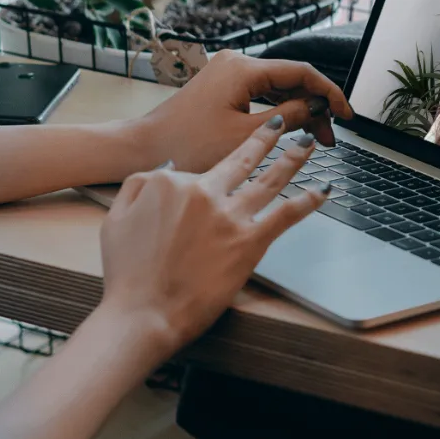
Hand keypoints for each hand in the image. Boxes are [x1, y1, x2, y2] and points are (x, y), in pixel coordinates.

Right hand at [99, 116, 326, 359]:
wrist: (142, 314)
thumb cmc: (127, 274)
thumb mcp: (116, 218)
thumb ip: (139, 185)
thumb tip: (169, 169)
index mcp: (173, 182)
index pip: (200, 170)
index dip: (206, 179)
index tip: (215, 179)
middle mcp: (205, 192)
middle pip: (243, 158)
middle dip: (267, 137)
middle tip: (282, 123)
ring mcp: (230, 216)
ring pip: (270, 178)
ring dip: (293, 158)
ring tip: (308, 144)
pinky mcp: (249, 242)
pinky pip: (285, 214)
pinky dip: (307, 201)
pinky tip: (323, 191)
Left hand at [130, 50, 352, 173]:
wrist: (143, 149)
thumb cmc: (187, 145)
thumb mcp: (245, 136)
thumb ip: (288, 119)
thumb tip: (317, 109)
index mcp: (243, 68)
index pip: (301, 72)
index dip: (328, 92)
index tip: (346, 114)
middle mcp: (237, 63)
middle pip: (291, 79)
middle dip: (314, 107)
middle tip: (330, 138)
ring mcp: (228, 74)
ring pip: (277, 87)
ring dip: (298, 111)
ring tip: (316, 139)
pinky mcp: (222, 87)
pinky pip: (261, 93)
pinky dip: (278, 111)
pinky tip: (291, 130)